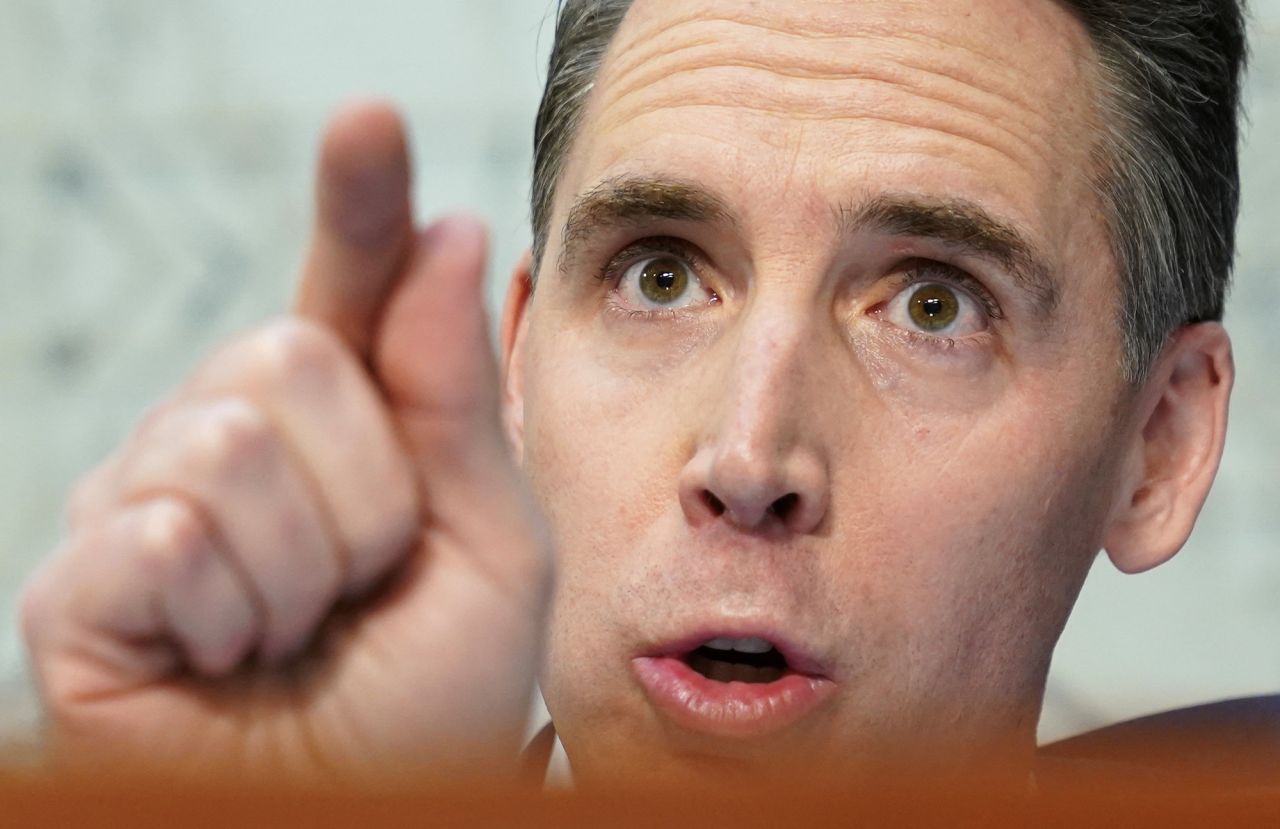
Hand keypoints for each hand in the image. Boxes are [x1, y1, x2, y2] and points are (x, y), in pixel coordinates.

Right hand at [20, 102, 551, 786]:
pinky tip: (227, 655)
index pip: (342, 289)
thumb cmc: (433, 691)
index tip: (369, 120)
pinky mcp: (83, 583)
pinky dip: (232, 613)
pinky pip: (167, 532)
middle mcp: (231, 439)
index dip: (353, 202)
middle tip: (361, 585)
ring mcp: (147, 503)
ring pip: (229, 441)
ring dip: (308, 564)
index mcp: (342, 423)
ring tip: (298, 629)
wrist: (374, 809)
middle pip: (286, 356)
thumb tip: (443, 231)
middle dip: (365, 496)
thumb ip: (455, 396)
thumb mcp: (488, 539)